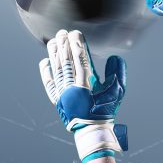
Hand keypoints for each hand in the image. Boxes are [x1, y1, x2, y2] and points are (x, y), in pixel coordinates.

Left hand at [38, 29, 127, 162]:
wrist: (92, 130)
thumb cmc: (105, 110)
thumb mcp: (116, 92)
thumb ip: (118, 73)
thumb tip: (115, 57)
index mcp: (87, 83)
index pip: (80, 58)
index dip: (77, 44)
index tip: (75, 33)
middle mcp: (72, 86)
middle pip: (66, 60)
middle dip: (64, 45)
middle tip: (63, 33)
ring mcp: (63, 92)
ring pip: (56, 68)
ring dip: (54, 53)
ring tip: (54, 41)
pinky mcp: (57, 98)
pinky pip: (48, 82)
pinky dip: (46, 71)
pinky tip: (45, 61)